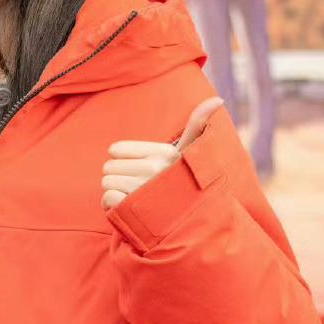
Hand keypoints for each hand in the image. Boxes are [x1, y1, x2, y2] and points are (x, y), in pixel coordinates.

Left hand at [101, 94, 221, 212]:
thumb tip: (217, 99)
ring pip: (106, 183)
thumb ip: (197, 126)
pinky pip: (106, 199)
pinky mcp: (131, 208)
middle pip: (108, 167)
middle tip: (137, 187)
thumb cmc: (184, 184)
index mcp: (165, 153)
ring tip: (135, 199)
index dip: (123, 161)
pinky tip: (128, 210)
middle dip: (118, 177)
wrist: (189, 224)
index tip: (140, 170)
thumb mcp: (189, 154)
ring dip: (115, 192)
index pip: (116, 150)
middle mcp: (155, 169)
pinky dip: (112, 206)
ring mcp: (142, 189)